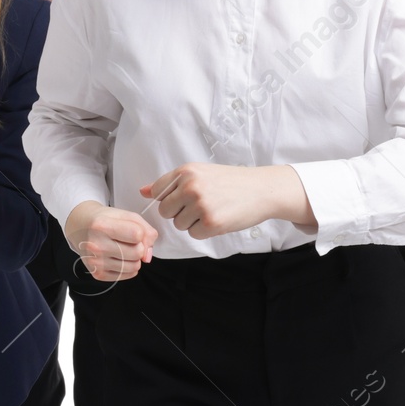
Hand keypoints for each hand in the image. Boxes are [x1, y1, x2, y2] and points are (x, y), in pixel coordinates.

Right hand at [64, 201, 159, 280]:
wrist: (81, 228)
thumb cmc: (105, 220)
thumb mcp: (127, 216)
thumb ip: (146, 231)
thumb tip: (148, 256)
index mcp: (102, 226)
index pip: (137, 234)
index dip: (139, 232)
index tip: (130, 229)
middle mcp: (96, 245)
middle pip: (137, 253)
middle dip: (137, 246)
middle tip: (126, 240)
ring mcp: (96, 262)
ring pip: (134, 267)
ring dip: (134, 258)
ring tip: (122, 248)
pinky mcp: (98, 274)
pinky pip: (127, 275)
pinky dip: (128, 267)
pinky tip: (118, 257)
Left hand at [139, 163, 308, 239]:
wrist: (262, 189)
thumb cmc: (231, 181)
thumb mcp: (201, 173)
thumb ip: (172, 183)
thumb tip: (143, 192)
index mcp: (186, 171)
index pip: (158, 191)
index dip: (170, 199)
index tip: (184, 199)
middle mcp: (190, 186)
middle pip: (165, 211)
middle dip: (180, 213)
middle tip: (202, 205)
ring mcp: (200, 204)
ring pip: (179, 224)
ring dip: (193, 222)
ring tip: (213, 210)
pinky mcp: (211, 222)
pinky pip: (194, 234)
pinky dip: (205, 231)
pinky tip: (219, 219)